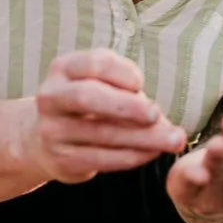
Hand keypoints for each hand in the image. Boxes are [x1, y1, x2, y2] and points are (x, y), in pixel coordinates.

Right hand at [24, 49, 185, 185]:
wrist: (50, 140)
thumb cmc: (92, 105)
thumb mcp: (103, 84)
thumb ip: (128, 90)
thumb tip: (159, 117)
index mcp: (64, 68)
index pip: (95, 63)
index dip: (122, 72)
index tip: (141, 84)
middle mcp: (51, 97)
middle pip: (87, 97)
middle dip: (126, 106)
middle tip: (157, 114)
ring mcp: (52, 130)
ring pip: (100, 133)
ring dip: (142, 138)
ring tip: (173, 140)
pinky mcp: (61, 159)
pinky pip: (101, 159)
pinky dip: (132, 156)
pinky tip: (153, 153)